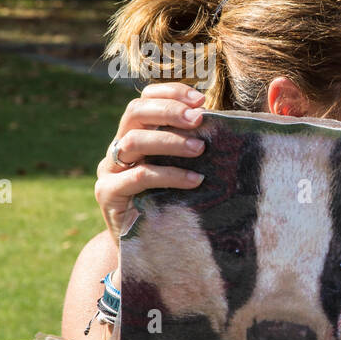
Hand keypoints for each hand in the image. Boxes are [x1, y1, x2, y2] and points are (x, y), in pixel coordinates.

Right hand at [95, 82, 206, 256]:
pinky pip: (137, 178)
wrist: (147, 246)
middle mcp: (119, 146)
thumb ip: (196, 146)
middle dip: (169, 110)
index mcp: (137, 133)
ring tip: (201, 149)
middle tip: (199, 119)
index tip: (200, 99)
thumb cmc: (173, 202)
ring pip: (133, 142)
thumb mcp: (185, 169)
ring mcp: (110, 170)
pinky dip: (168, 175)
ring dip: (170, 141)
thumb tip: (232, 126)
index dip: (170, 93)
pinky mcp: (108, 194)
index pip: (145, 99)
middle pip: (135, 113)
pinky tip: (195, 180)